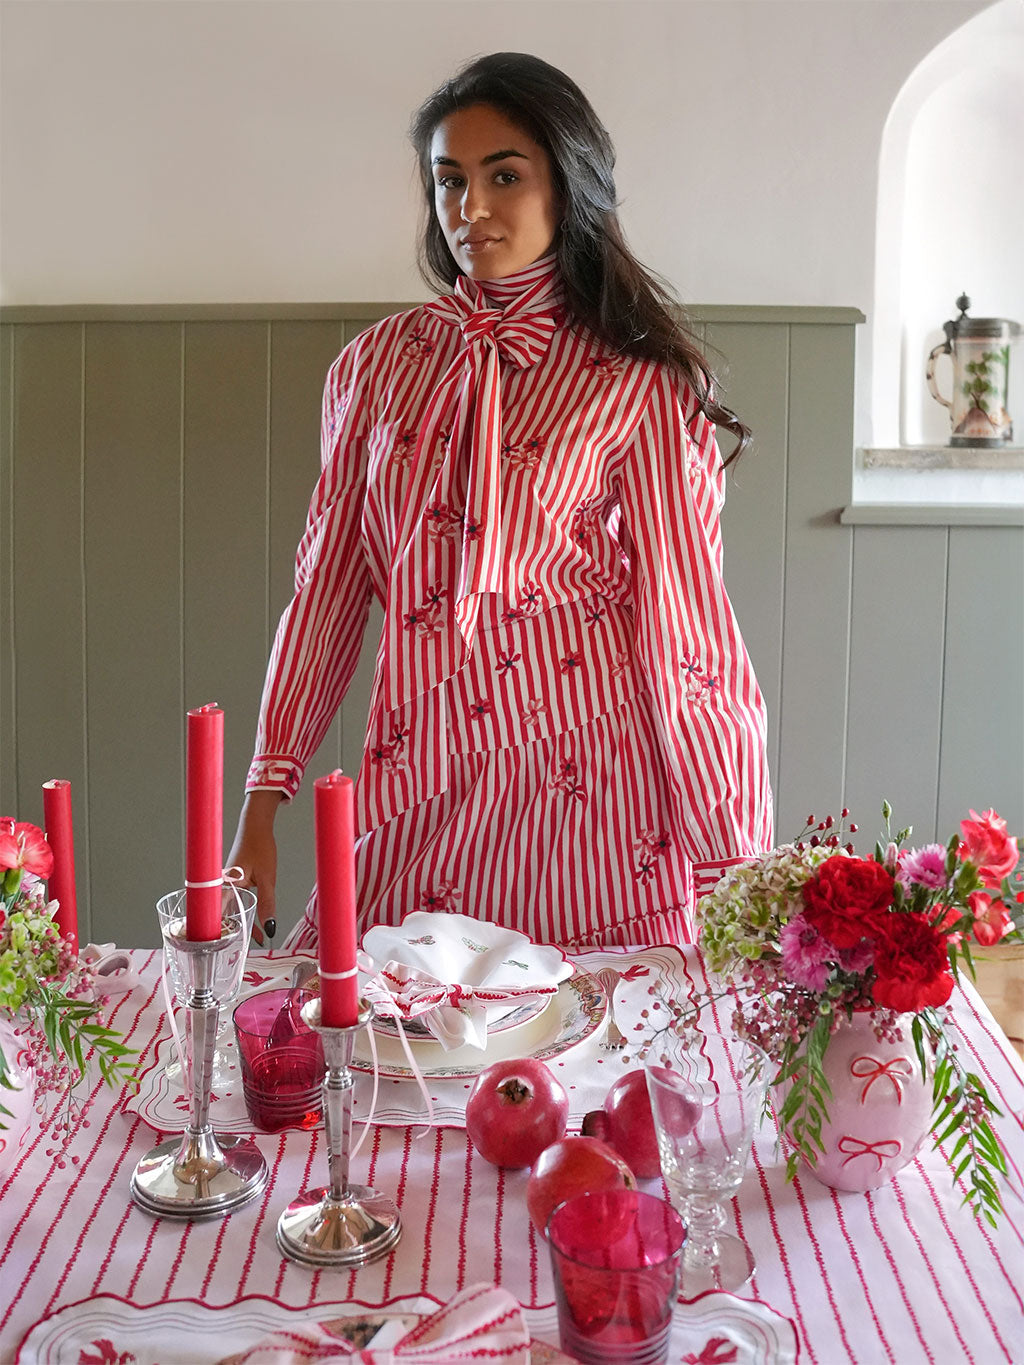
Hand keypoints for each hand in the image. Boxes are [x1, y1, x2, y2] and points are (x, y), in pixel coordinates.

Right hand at [227, 790, 283, 945]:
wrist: (256, 825)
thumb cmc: (260, 846)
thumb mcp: (267, 879)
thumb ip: (267, 904)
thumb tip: (270, 927)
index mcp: (225, 887)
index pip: (218, 918)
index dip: (224, 935)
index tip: (234, 949)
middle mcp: (221, 886)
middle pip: (223, 916)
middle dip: (236, 932)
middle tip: (250, 946)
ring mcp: (224, 883)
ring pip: (229, 909)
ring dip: (240, 922)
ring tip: (257, 936)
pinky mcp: (231, 879)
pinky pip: (233, 900)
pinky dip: (242, 911)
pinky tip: (253, 917)